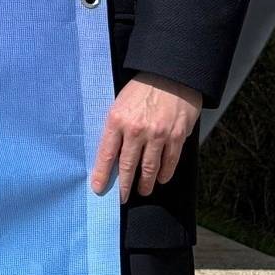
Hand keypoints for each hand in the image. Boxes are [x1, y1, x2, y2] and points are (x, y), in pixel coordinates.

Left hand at [90, 73, 201, 200]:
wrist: (171, 76)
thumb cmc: (141, 89)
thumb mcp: (119, 104)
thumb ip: (116, 128)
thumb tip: (111, 152)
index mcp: (117, 121)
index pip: (106, 154)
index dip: (102, 174)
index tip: (98, 188)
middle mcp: (136, 130)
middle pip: (128, 166)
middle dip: (124, 186)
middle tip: (122, 198)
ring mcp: (158, 135)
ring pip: (150, 168)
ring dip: (145, 183)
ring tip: (142, 191)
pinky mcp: (177, 136)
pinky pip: (170, 162)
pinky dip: (165, 173)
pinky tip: (161, 179)